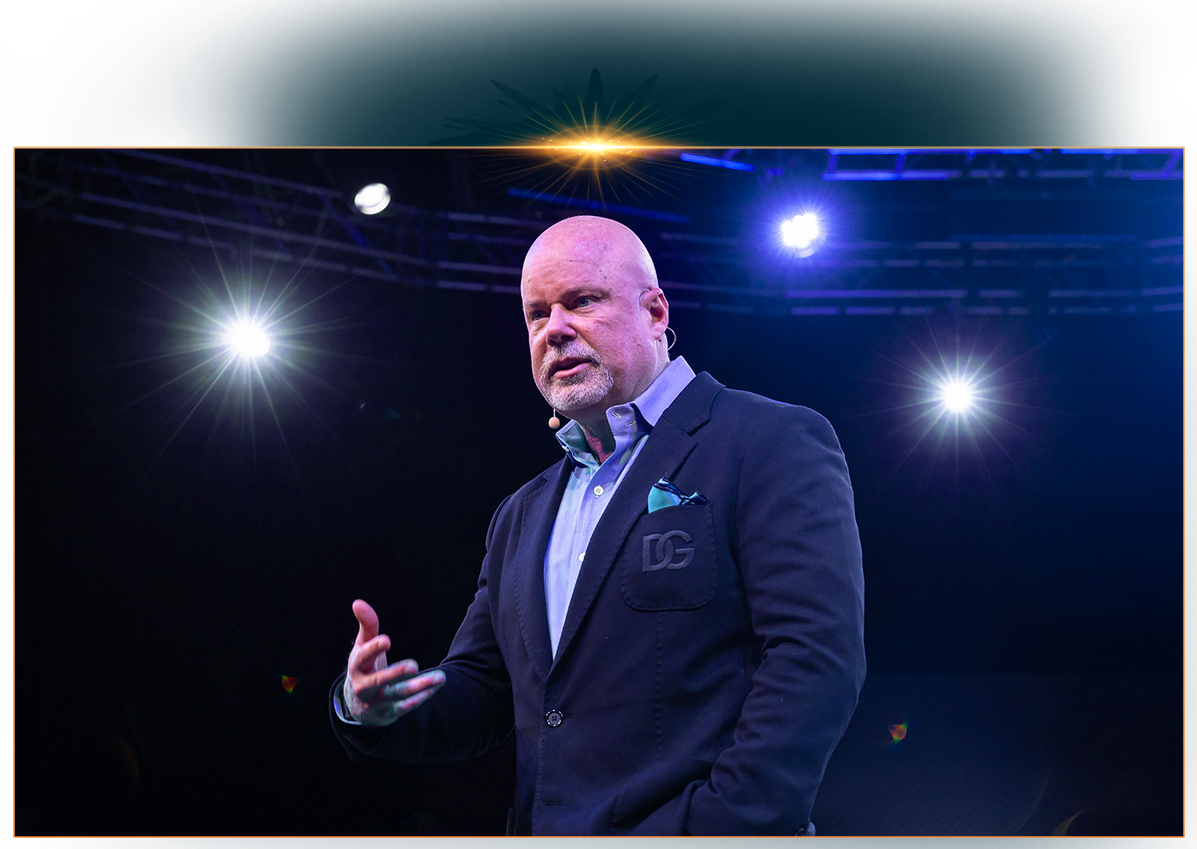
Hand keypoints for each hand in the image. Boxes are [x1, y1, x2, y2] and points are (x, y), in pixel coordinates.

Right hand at [343, 599, 444, 726]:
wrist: (356, 704)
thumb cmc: (364, 666)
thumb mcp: (362, 645)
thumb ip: (367, 625)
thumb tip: (358, 602)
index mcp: (357, 666)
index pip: (363, 657)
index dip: (373, 648)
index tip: (387, 639)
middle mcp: (363, 687)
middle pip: (378, 681)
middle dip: (395, 674)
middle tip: (414, 665)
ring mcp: (375, 702)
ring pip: (397, 696)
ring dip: (419, 687)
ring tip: (440, 677)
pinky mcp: (387, 714)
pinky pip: (404, 707)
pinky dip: (420, 698)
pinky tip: (434, 688)